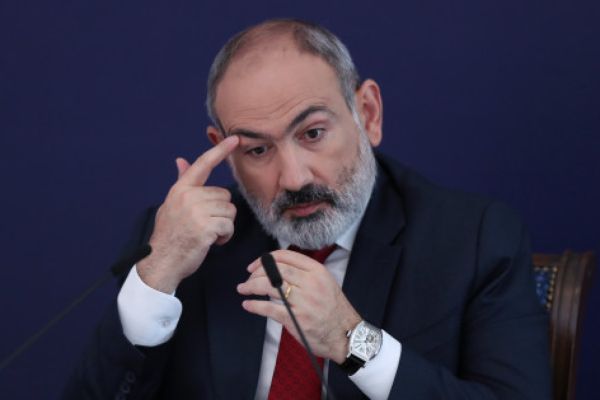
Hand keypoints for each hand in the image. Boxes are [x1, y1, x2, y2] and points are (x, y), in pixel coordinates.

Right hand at [137, 135, 239, 292]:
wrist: (161, 263)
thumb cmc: (170, 236)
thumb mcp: (172, 206)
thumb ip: (182, 183)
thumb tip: (181, 160)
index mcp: (180, 190)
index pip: (202, 164)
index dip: (220, 150)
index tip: (234, 139)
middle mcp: (188, 197)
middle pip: (224, 195)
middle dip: (221, 212)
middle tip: (206, 225)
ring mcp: (196, 212)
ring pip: (229, 211)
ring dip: (224, 226)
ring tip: (207, 234)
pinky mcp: (205, 227)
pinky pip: (228, 226)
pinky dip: (224, 237)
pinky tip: (210, 242)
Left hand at [237, 250, 361, 363]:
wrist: (345, 334)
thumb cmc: (333, 308)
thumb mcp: (324, 282)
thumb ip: (303, 273)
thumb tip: (275, 267)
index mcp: (317, 271)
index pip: (285, 256)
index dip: (265, 259)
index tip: (254, 266)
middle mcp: (310, 283)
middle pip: (274, 270)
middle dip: (256, 273)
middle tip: (247, 278)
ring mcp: (303, 301)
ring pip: (269, 286)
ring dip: (251, 286)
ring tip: (242, 289)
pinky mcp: (295, 319)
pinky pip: (269, 309)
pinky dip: (255, 306)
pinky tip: (248, 305)